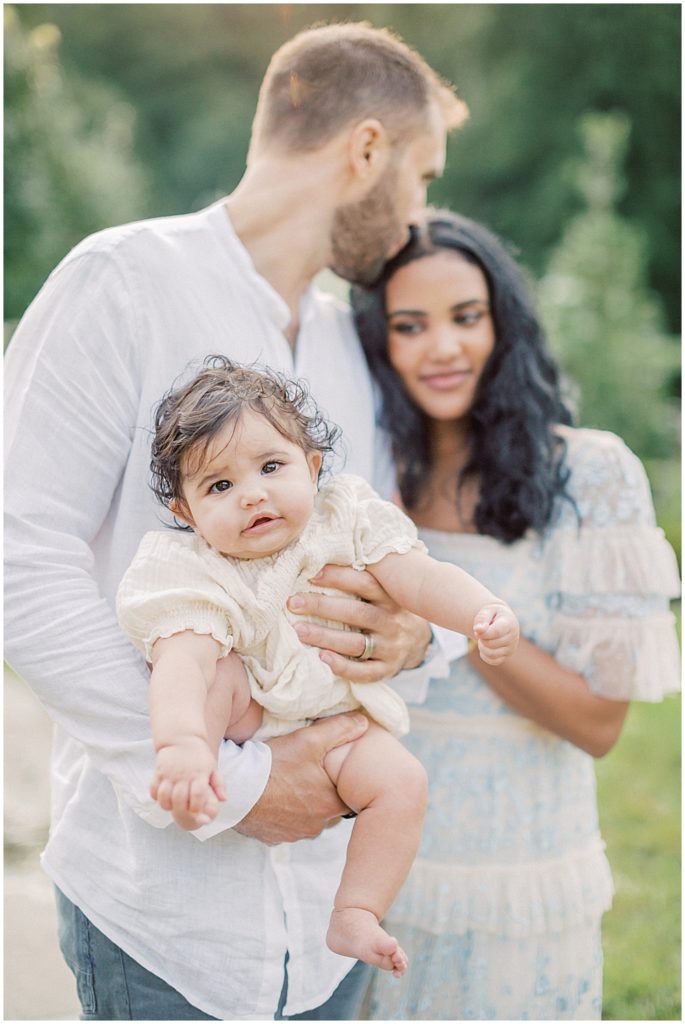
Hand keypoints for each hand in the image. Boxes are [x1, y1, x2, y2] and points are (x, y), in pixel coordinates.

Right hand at [151, 735, 225, 830]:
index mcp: (199, 774)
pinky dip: (156, 797)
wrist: (182, 738)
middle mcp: (183, 775)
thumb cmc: (199, 756)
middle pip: (179, 798)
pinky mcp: (158, 772)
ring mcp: (169, 773)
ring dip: (167, 805)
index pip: (198, 796)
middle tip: (182, 811)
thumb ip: (219, 784)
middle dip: (181, 810)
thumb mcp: (212, 767)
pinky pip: (153, 789)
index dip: (196, 808)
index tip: (195, 811)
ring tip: (172, 805)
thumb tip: (224, 800)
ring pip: (164, 796)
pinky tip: (162, 797)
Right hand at [234, 712, 368, 844]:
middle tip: (312, 773)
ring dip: (303, 804)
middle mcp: (315, 826)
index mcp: (330, 805)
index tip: (336, 770)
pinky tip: (275, 796)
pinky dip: (284, 812)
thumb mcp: (309, 739)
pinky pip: (286, 825)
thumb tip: (364, 723)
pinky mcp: (273, 837)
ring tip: (292, 782)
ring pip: (308, 818)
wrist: (237, 791)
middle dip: (324, 793)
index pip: (350, 797)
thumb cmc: (275, 765)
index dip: (344, 782)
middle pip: (329, 808)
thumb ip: (340, 729)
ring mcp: (293, 834)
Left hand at [288, 564, 431, 681]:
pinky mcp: (387, 669)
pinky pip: (365, 672)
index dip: (339, 577)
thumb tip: (321, 558)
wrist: (419, 641)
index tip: (311, 574)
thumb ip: (362, 578)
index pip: (366, 583)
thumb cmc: (389, 609)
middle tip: (293, 603)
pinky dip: (344, 667)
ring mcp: (391, 647)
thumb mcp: (386, 591)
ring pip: (357, 642)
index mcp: (391, 597)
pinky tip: (323, 659)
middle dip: (323, 606)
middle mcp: (393, 621)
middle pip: (357, 613)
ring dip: (326, 637)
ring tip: (300, 631)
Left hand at [472, 602, 519, 665]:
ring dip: (482, 647)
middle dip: (481, 639)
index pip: (496, 632)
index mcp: (510, 623)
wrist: (501, 620)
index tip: (477, 629)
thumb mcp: (487, 611)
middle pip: (491, 644)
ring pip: (492, 654)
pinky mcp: (507, 656)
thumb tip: (478, 630)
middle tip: (480, 632)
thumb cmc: (492, 615)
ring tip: (482, 639)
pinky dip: (484, 655)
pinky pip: (493, 661)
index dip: (483, 633)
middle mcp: (514, 637)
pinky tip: (484, 646)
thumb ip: (482, 618)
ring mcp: (511, 648)